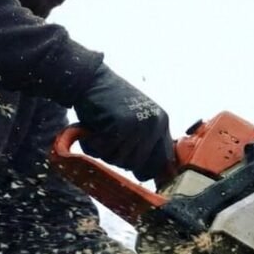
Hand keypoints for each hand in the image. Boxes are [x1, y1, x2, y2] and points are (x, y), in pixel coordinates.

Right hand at [73, 64, 173, 180]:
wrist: (89, 79)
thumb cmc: (107, 102)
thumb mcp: (135, 119)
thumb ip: (144, 141)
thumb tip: (149, 174)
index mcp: (161, 122)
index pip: (164, 159)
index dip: (149, 170)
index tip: (139, 174)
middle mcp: (155, 124)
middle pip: (137, 164)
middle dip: (119, 158)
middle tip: (107, 139)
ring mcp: (139, 125)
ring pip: (120, 160)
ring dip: (104, 151)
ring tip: (100, 130)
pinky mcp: (122, 125)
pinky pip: (106, 151)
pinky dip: (94, 144)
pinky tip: (92, 128)